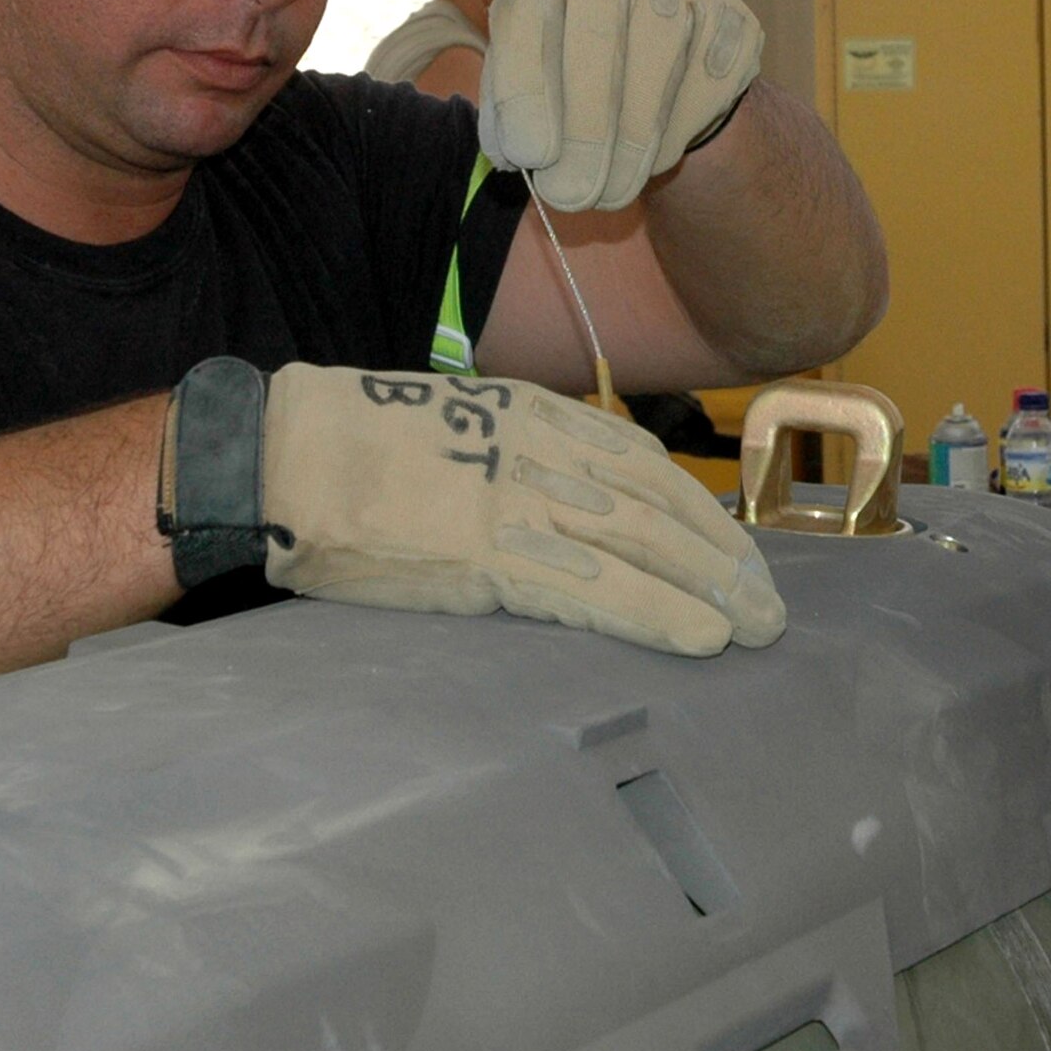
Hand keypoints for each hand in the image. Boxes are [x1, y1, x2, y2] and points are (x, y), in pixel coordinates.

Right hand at [159, 358, 784, 656]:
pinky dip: (656, 614)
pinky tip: (700, 638)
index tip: (730, 545)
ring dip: (709, 590)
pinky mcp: (493, 554)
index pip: (637, 460)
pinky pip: (596, 589)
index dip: (695, 507)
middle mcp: (537, 448)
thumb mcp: (439, 426)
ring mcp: (518, 500)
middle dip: (720, 556)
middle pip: (657, 505)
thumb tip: (539, 496)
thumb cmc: (340, 444)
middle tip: (769, 603)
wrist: (281, 453)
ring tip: (755, 628)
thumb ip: (498, 453)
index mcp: (523, 412)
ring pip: (644, 546)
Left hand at [479, 0, 761, 211]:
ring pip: (656, 67)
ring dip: (629, 147)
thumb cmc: (566, 69)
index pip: (528, 23)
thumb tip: (514, 156)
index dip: (526, 94)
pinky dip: (675, 134)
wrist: (649, 50)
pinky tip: (650, 159)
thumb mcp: (522, 82)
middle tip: (567, 196)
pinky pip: (704, 84)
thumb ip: (507, 117)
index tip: (529, 157)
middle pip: (597, 43)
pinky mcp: (728, 19)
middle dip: (582, 133)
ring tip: (605, 197)